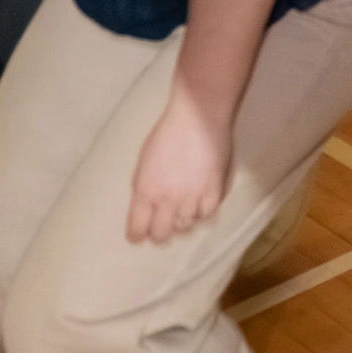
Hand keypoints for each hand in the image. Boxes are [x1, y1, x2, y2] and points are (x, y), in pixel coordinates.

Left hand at [127, 87, 233, 243]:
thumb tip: (144, 207)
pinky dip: (203, 212)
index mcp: (145, 192)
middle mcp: (167, 200)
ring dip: (183, 220)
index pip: (137, 231)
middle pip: (161, 236)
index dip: (138, 234)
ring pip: (186, 228)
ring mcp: (192, 198)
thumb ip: (142, 189)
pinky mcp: (214, 192)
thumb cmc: (168, 133)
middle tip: (165, 224)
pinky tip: (202, 202)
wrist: (199, 117)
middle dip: (160, 232)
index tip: (142, 231)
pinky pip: (207, 216)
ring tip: (186, 208)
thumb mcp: (143, 163)